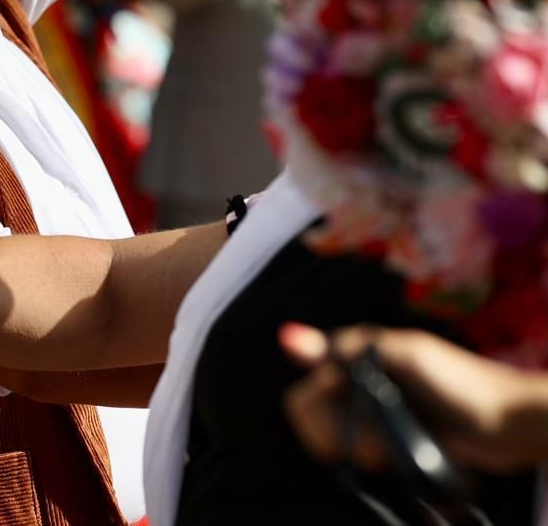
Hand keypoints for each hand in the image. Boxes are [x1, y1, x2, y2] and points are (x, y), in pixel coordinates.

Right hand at [281, 323, 547, 475]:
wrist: (510, 423)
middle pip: (318, 422)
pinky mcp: (392, 439)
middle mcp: (359, 383)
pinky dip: (375, 459)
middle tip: (376, 443)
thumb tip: (286, 337)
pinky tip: (396, 456)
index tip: (344, 427)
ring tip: (392, 449)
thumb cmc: (462, 382)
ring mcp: (375, 414)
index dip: (318, 417)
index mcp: (356, 357)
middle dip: (342, 438)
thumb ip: (346, 349)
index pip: (305, 394)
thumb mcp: (406, 357)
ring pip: (341, 443)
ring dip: (362, 451)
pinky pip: (364, 454)